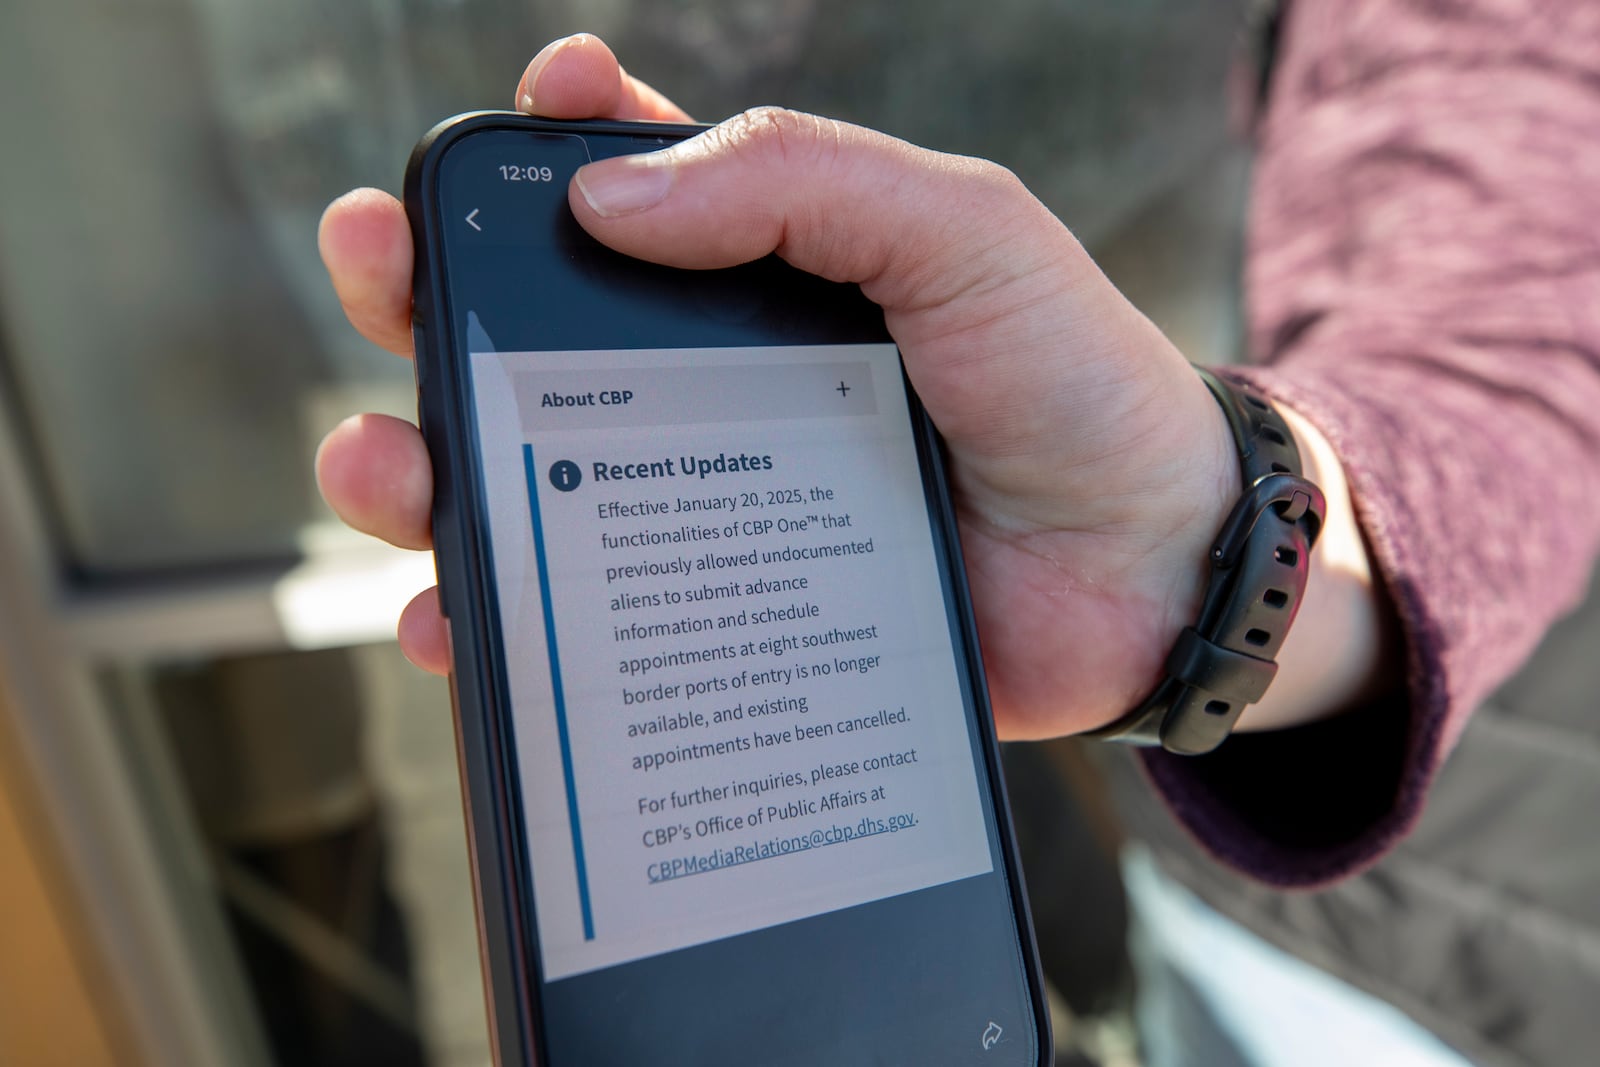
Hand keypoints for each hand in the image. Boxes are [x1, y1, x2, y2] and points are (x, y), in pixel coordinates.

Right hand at [317, 34, 1379, 739]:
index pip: (629, 194)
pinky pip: (583, 623)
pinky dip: (500, 624)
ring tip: (376, 462)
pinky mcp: (720, 621)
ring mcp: (707, 507)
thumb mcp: (960, 230)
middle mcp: (716, 386)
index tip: (523, 116)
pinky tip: (457, 620)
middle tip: (375, 265)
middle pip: (533, 335)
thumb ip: (803, 179)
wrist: (1152, 571)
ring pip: (526, 481)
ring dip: (423, 465)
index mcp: (769, 276)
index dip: (553, 149)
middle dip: (428, 294)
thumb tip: (607, 194)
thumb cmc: (1070, 381)